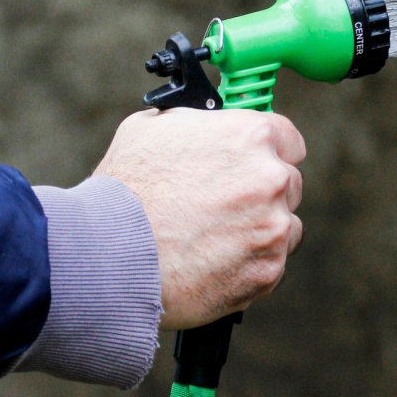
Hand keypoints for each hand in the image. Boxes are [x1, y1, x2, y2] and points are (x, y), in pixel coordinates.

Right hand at [95, 108, 305, 330]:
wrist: (107, 254)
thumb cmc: (123, 191)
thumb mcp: (152, 129)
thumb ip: (197, 125)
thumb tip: (207, 126)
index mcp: (250, 136)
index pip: (289, 141)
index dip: (269, 153)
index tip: (256, 165)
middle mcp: (270, 179)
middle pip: (287, 185)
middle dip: (261, 195)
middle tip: (221, 208)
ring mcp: (272, 228)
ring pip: (282, 227)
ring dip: (258, 232)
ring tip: (212, 240)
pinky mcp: (266, 272)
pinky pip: (270, 266)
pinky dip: (247, 267)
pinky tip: (211, 263)